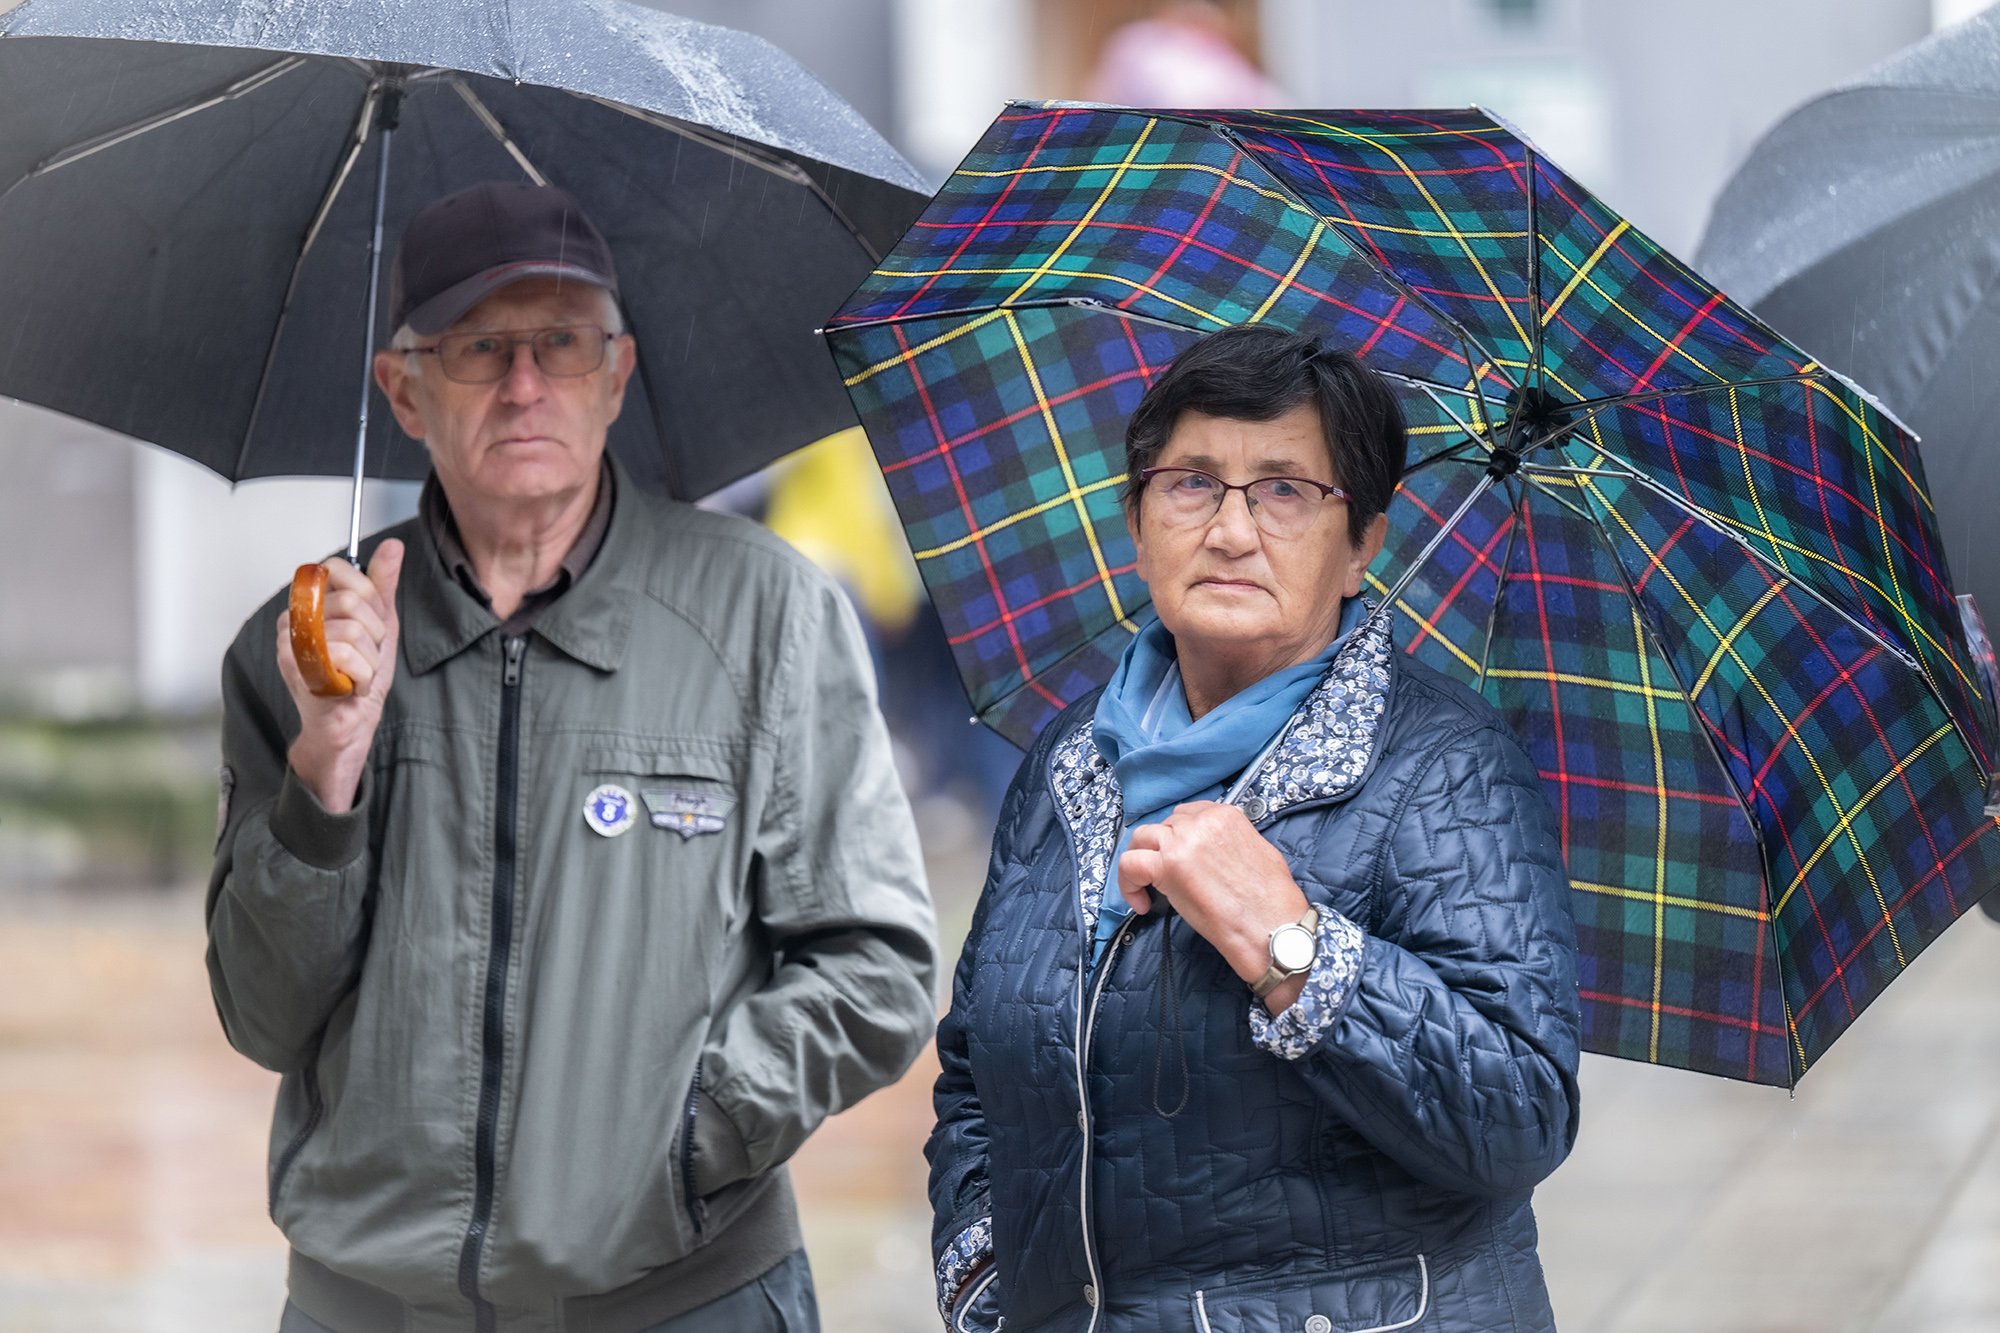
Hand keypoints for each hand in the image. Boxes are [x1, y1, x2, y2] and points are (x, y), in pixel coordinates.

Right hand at [276, 540, 404, 813]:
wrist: (349, 721)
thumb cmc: (360, 672)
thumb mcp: (380, 622)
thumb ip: (382, 584)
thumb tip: (393, 546)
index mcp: (310, 601)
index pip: (338, 569)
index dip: (368, 595)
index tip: (371, 621)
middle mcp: (292, 617)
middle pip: (352, 601)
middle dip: (375, 633)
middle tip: (367, 654)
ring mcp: (291, 644)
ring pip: (353, 630)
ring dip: (371, 659)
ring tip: (359, 672)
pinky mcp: (296, 670)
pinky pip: (347, 656)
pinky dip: (364, 675)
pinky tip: (353, 684)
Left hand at [1115, 800, 1311, 1012]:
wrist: (1272, 928)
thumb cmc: (1271, 901)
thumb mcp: (1257, 852)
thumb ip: (1229, 841)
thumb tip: (1210, 852)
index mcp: (1225, 815)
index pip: (1187, 814)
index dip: (1179, 838)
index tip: (1179, 857)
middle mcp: (1201, 822)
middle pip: (1164, 826)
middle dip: (1162, 850)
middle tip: (1167, 877)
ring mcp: (1182, 842)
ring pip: (1141, 838)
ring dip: (1141, 861)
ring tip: (1147, 887)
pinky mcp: (1167, 868)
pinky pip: (1130, 864)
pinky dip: (1128, 882)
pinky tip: (1141, 902)